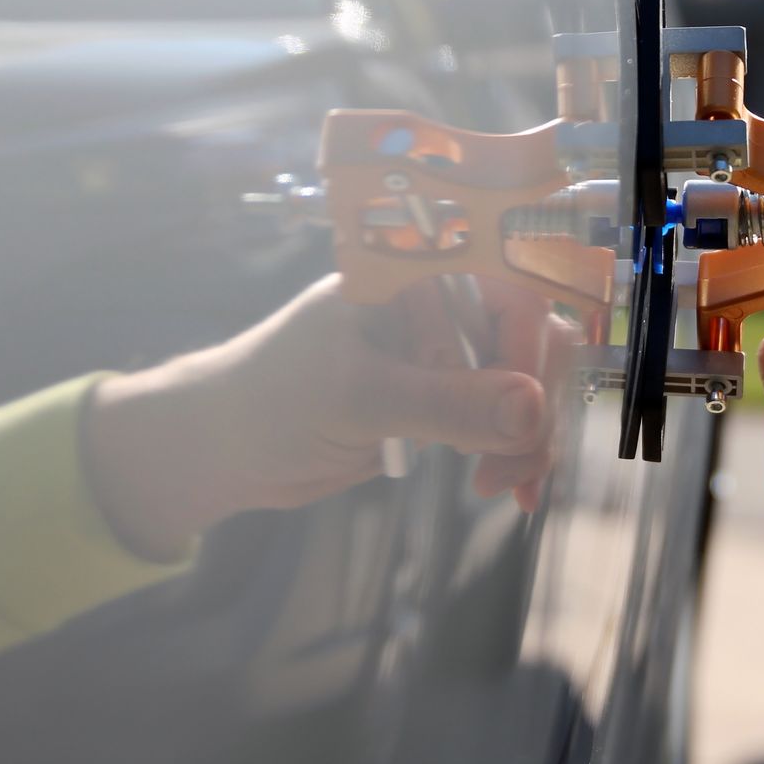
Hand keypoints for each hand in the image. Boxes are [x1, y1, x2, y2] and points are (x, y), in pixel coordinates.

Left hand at [83, 275, 569, 560]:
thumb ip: (446, 403)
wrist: (228, 448)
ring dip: (531, 436)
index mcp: (417, 273)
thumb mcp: (360, 399)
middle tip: (517, 468)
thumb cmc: (273, 398)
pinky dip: (516, 451)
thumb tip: (531, 410)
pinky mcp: (446, 397)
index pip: (510, 284)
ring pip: (527, 382)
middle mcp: (440, 303)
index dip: (532, 343)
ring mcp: (445, 351)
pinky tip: (513, 490)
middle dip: (535, 405)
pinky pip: (505, 416)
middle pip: (531, 339)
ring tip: (505, 488)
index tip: (527, 408)